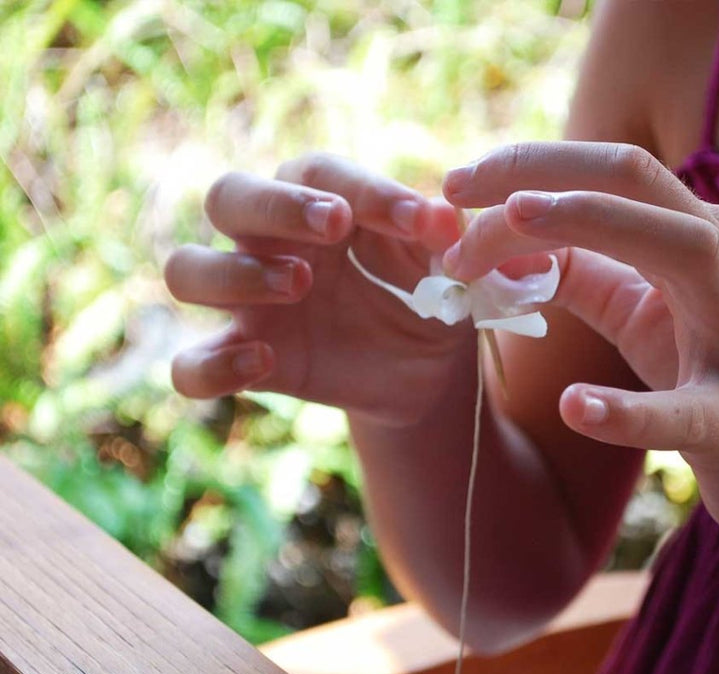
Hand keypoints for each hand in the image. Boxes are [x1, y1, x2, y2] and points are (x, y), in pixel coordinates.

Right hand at [164, 154, 470, 424]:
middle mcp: (270, 242)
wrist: (427, 373)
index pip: (318, 171)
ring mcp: (250, 303)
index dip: (364, 188)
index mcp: (320, 202)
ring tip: (299, 284)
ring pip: (187, 270)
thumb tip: (443, 218)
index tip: (416, 219)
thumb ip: (439, 240)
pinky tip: (263, 361)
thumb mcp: (446, 267)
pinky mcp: (246, 359)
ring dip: (235, 273)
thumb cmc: (428, 297)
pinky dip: (211, 365)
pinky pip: (190, 366)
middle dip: (275, 204)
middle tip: (334, 224)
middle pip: (228, 196)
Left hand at [441, 141, 718, 568]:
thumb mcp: (650, 312)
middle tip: (452, 191)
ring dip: (595, 225)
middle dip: (541, 171)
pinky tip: (576, 407)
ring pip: (685, 253)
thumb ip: (585, 273)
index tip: (452, 187)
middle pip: (638, 180)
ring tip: (513, 225)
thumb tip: (509, 245)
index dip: (526, 166)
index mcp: (700, 235)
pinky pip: (691, 411)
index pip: (610, 172)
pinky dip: (630, 409)